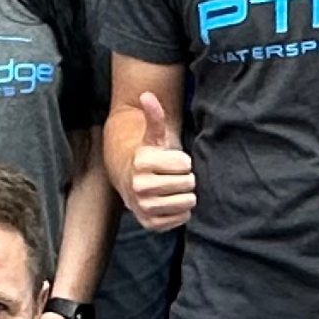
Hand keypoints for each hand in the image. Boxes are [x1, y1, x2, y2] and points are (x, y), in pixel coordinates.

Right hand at [126, 92, 195, 231]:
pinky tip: (169, 202)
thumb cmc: (148, 158)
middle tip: (172, 176)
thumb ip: (153, 116)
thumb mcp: (152, 137)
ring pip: (188, 202)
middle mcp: (140, 187)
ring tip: (171, 189)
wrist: (130, 182)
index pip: (185, 164)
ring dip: (184, 195)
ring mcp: (145, 207)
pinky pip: (182, 218)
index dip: (183, 162)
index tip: (171, 161)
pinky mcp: (151, 223)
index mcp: (142, 163)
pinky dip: (180, 211)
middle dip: (185, 179)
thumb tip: (147, 95)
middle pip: (188, 183)